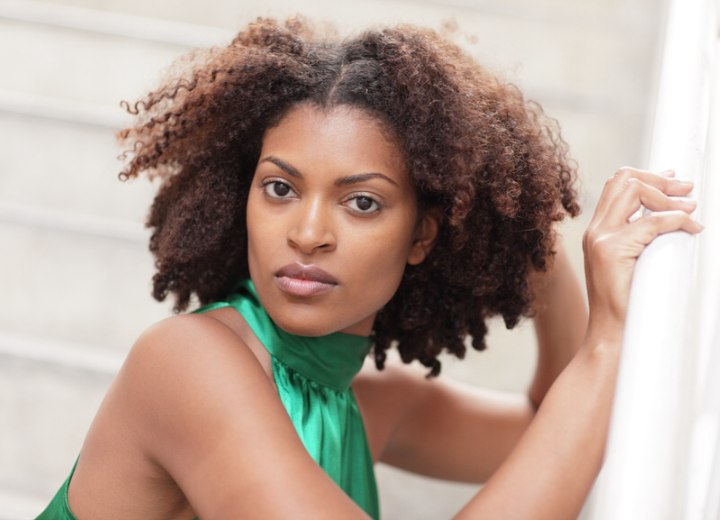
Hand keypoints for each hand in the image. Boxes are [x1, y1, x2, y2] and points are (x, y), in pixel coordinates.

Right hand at [582, 167, 702, 334]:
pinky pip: (652, 222)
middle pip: (621, 179)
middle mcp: (595, 232)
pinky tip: (692, 228)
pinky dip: (677, 219)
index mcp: (597, 233)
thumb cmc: (627, 306)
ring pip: (632, 189)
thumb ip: (639, 240)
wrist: (611, 335)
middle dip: (659, 179)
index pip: (615, 186)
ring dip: (666, 195)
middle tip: (687, 189)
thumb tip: (667, 218)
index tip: (674, 181)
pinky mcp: (611, 251)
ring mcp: (600, 239)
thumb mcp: (631, 265)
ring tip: (690, 206)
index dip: (647, 177)